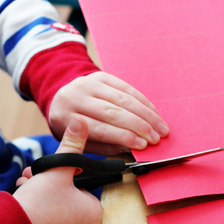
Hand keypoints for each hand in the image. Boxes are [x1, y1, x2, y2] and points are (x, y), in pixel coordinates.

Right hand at [14, 117, 102, 223]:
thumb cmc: (39, 202)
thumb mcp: (58, 169)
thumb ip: (72, 146)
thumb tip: (82, 123)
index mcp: (94, 213)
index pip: (85, 185)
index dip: (66, 174)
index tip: (50, 170)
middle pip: (69, 196)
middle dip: (49, 182)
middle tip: (32, 175)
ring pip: (56, 207)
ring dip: (40, 192)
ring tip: (24, 185)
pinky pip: (47, 221)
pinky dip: (37, 209)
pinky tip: (22, 201)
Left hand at [48, 71, 169, 155]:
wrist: (62, 99)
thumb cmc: (74, 128)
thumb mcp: (82, 142)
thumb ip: (105, 146)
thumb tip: (132, 148)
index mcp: (65, 118)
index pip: (99, 128)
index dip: (124, 136)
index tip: (142, 145)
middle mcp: (75, 97)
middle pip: (113, 112)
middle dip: (139, 126)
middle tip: (155, 138)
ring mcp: (87, 83)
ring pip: (123, 99)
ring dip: (146, 115)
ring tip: (160, 129)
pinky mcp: (100, 76)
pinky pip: (126, 88)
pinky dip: (144, 102)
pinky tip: (154, 114)